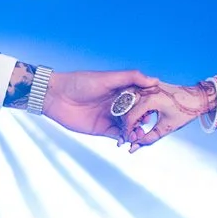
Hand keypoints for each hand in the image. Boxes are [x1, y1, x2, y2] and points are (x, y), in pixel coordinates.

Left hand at [41, 68, 161, 141]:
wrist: (56, 97)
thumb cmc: (80, 82)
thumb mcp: (107, 78)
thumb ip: (131, 78)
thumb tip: (154, 80)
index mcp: (120, 89)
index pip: (141, 97)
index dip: (150, 102)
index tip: (160, 106)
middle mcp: (117, 103)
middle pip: (137, 113)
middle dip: (144, 119)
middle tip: (150, 123)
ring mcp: (110, 117)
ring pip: (129, 125)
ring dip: (136, 130)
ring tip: (140, 134)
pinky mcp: (102, 129)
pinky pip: (118, 135)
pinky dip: (125, 138)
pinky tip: (129, 140)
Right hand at [118, 82, 213, 150]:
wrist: (196, 97)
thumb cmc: (185, 111)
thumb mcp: (167, 128)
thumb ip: (149, 138)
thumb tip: (134, 147)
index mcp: (150, 100)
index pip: (129, 117)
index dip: (127, 132)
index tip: (127, 140)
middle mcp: (146, 90)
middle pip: (125, 109)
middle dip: (125, 124)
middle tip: (130, 135)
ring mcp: (146, 86)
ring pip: (128, 102)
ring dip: (128, 115)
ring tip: (135, 127)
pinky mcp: (148, 86)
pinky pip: (134, 96)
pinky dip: (133, 107)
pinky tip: (140, 118)